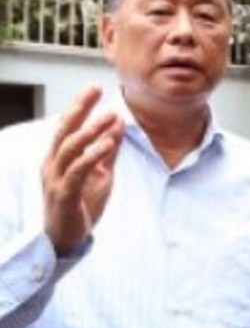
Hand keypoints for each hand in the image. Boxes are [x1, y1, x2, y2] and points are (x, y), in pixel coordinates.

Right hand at [42, 85, 124, 255]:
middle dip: (80, 108)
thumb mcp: (101, 173)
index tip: (94, 87)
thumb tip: (118, 122)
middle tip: (94, 89)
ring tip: (109, 115)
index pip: (68, 126)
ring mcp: (56, 180)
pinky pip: (77, 172)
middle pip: (64, 131)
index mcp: (59, 157)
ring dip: (90, 131)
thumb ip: (109, 149)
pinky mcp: (64, 195)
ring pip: (69, 148)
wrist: (66, 240)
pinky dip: (92, 156)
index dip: (80, 106)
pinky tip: (108, 144)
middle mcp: (52, 165)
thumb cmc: (80, 204)